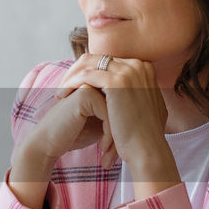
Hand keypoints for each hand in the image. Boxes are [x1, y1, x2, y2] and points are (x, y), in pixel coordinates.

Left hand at [54, 54, 179, 197]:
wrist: (148, 150)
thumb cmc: (143, 136)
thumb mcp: (145, 107)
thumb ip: (137, 94)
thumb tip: (129, 92)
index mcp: (144, 69)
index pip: (108, 61)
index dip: (89, 71)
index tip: (76, 85)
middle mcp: (138, 65)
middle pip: (97, 58)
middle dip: (77, 70)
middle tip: (63, 86)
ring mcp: (129, 71)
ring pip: (88, 64)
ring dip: (71, 76)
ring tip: (60, 92)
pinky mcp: (117, 81)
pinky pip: (85, 75)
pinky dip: (71, 83)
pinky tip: (62, 96)